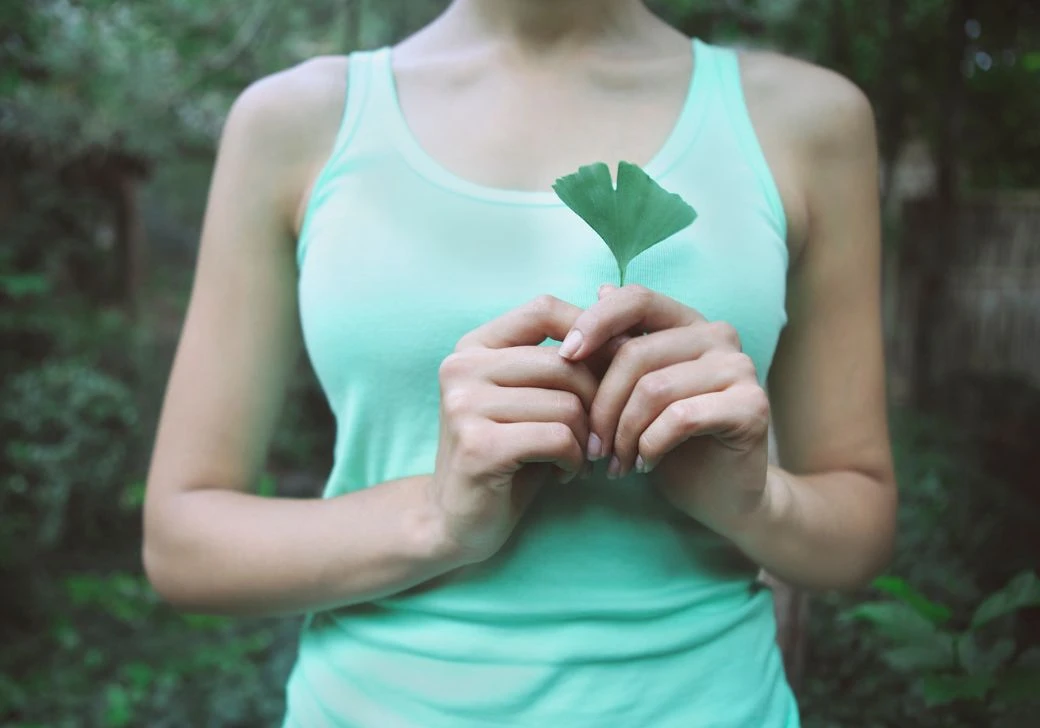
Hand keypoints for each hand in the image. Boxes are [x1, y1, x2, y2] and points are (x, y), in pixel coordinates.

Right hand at [428, 295, 600, 564]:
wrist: (458, 520)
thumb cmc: (509, 455)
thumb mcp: (531, 399)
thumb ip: (562, 364)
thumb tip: (626, 333)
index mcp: (473, 347)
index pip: (544, 309)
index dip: (590, 332)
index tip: (611, 372)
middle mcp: (461, 368)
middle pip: (564, 362)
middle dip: (595, 402)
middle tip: (598, 435)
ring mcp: (464, 406)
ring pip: (566, 404)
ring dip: (586, 439)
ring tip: (579, 457)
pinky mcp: (478, 446)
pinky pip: (558, 438)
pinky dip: (574, 460)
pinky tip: (565, 474)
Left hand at [559, 284, 770, 537]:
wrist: (720, 494)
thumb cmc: (668, 440)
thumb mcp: (632, 392)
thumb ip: (618, 348)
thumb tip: (598, 289)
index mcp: (687, 323)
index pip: (637, 299)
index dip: (595, 321)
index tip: (563, 357)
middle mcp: (718, 336)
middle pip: (636, 353)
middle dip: (602, 406)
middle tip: (592, 447)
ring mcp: (739, 368)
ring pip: (654, 389)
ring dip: (623, 434)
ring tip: (614, 463)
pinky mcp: (751, 406)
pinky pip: (680, 418)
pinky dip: (650, 446)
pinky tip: (643, 465)